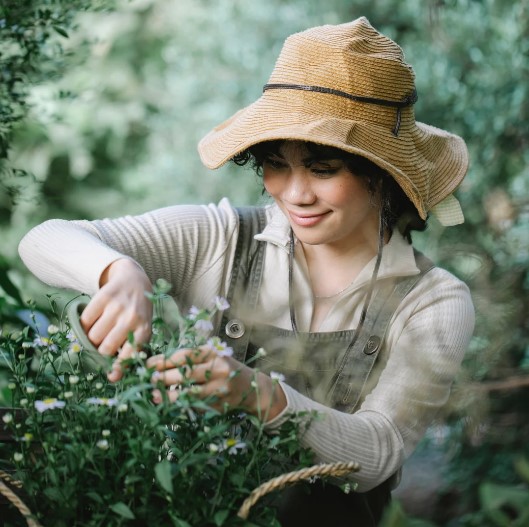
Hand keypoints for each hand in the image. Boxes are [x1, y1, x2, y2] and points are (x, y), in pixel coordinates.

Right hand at [80, 258, 152, 381]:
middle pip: (106, 348)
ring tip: (98, 333)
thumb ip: (130, 351)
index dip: (119, 368)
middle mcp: (132, 318)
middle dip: (100, 352)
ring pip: (93, 336)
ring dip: (91, 339)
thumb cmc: (137, 313)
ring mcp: (118, 306)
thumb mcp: (141, 329)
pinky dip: (85, 324)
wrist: (135, 281)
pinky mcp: (104, 295)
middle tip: (101, 347)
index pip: (130, 354)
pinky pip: (85, 320)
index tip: (111, 376)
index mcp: (144, 329)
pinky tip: (93, 321)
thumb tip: (113, 378)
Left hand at [147, 345, 286, 421]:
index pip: (185, 355)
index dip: (164, 360)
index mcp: (214, 353)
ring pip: (190, 393)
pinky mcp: (219, 405)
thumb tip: (158, 366)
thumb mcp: (212, 358)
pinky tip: (169, 405)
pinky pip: (196, 405)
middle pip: (186, 373)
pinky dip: (181, 405)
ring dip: (170, 395)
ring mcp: (220, 388)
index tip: (147, 364)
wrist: (252, 388)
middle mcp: (219, 369)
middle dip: (164, 377)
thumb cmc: (225, 369)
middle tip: (149, 380)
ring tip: (154, 396)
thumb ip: (191, 360)